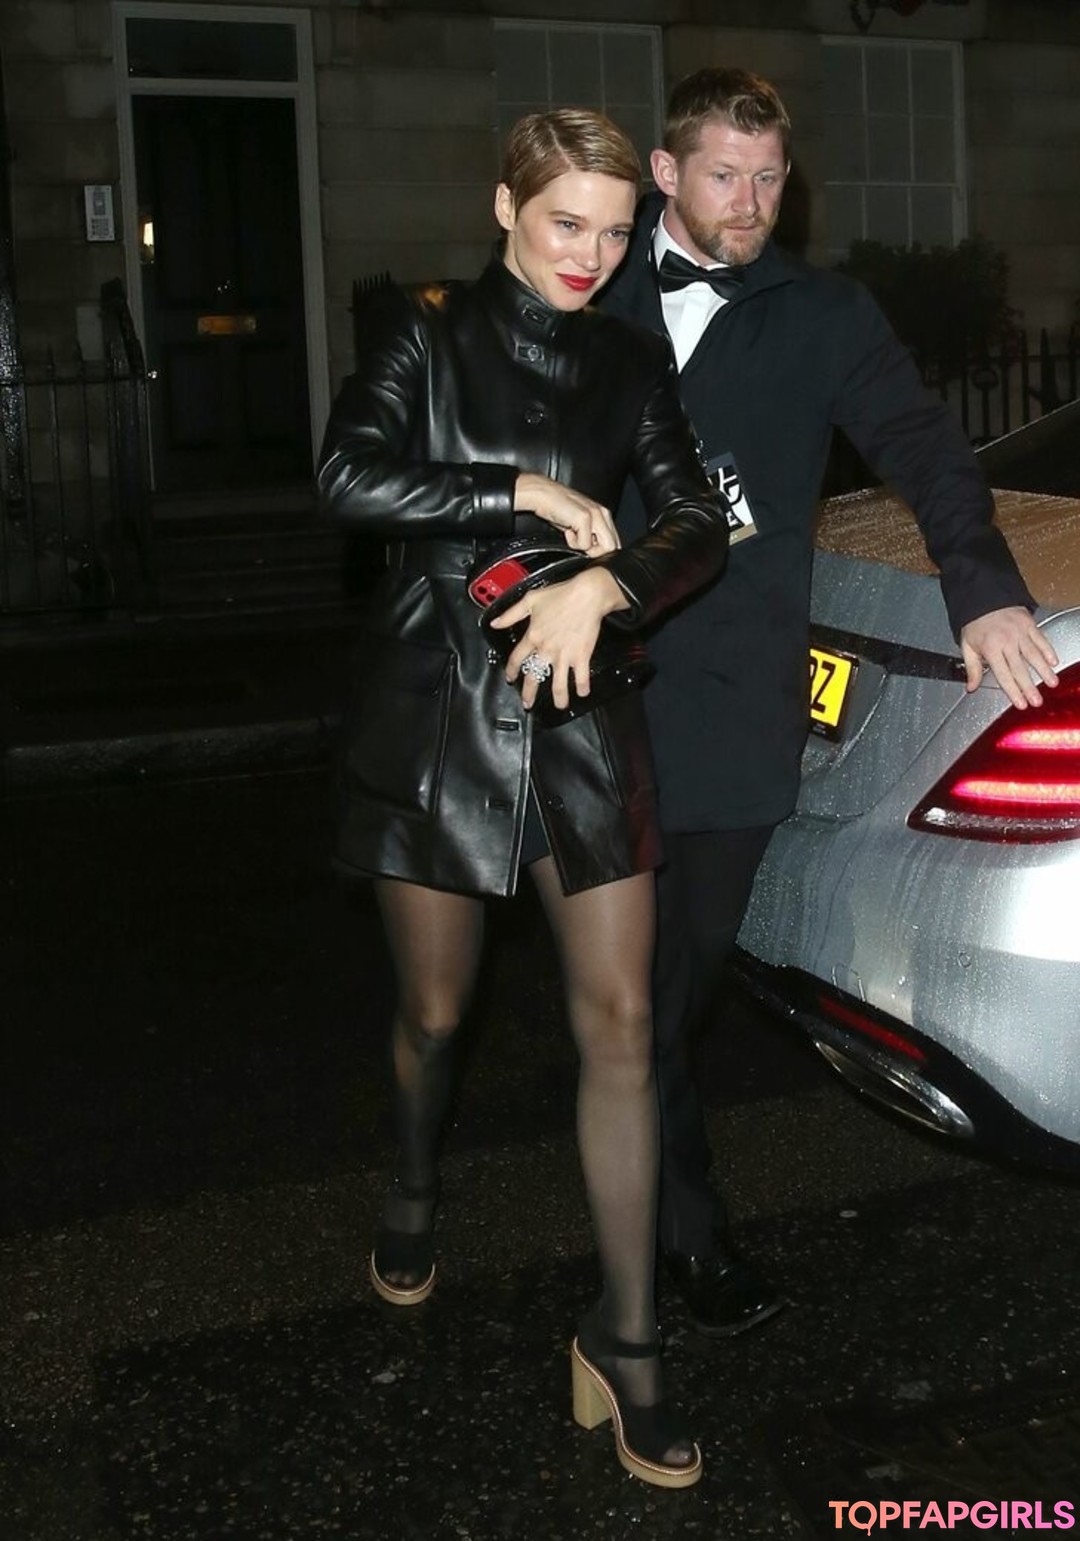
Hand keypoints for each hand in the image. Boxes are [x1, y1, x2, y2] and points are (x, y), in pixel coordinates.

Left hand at [489, 566, 628, 710]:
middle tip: (528, 703)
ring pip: (558, 684)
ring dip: (559, 698)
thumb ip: (510, 614)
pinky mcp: (581, 656)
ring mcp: (564, 655)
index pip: (517, 658)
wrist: (587, 595)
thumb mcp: (530, 600)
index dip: (512, 670)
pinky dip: (582, 687)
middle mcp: (546, 649)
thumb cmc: (561, 594)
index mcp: (533, 636)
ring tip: (560, 705)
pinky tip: (582, 693)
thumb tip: (494, 623)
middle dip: (529, 693)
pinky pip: (581, 677)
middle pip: (534, 677)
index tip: (511, 677)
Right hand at [513, 472, 619, 555]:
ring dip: (586, 548)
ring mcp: (595, 515)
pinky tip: (567, 530)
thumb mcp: (579, 523)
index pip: (615, 542)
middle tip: (579, 541)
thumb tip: (597, 552)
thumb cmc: (556, 509)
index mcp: (604, 514)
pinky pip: (585, 544)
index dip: (600, 550)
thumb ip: (592, 534)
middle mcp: (603, 513)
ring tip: (573, 535)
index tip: (585, 545)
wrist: (542, 495)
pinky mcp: (585, 518)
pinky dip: (574, 543)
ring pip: (605, 548)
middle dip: (596, 551)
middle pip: (613, 547)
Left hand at [960, 606, 1058, 709]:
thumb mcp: (967, 646)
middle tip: (1037, 700)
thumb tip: (971, 687)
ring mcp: (1019, 632)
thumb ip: (972, 668)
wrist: (983, 596)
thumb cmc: (974, 622)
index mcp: (990, 648)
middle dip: (1029, 687)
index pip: (1003, 675)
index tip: (1021, 703)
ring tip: (1051, 683)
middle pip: (1020, 668)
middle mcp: (1006, 641)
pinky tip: (1053, 661)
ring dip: (1044, 670)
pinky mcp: (1029, 624)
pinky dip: (1048, 650)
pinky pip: (1040, 639)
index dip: (1013, 691)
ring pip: (1034, 655)